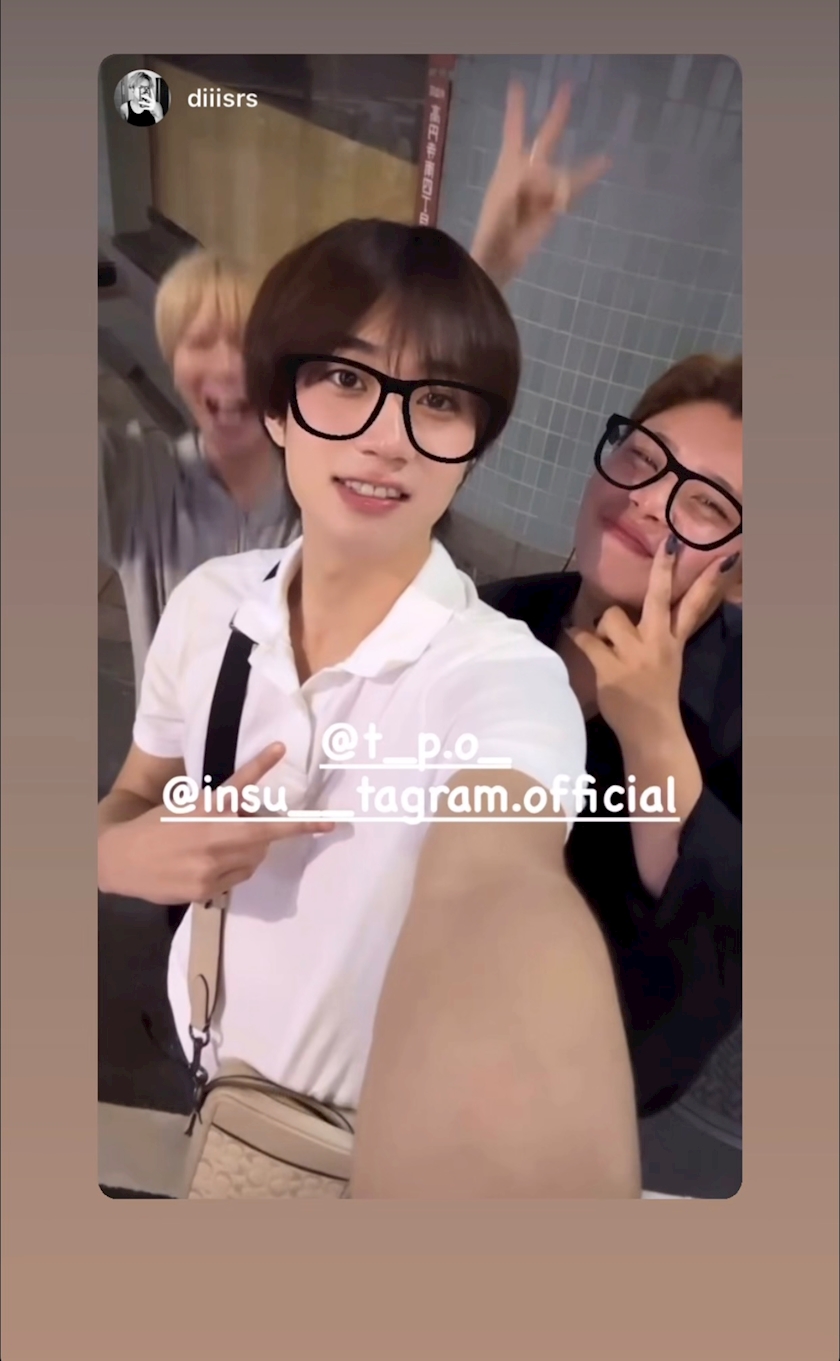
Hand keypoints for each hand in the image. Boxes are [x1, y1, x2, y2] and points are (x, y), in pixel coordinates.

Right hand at [98, 743, 334, 905]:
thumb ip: (218, 806)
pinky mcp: (206, 888)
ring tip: (231, 846)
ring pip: (255, 858)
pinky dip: (238, 868)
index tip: (281, 748)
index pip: (239, 784)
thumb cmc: (156, 827)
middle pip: (264, 833)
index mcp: (205, 807)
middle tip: (307, 825)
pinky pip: (239, 877)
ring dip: (255, 850)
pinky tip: (215, 863)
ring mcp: (210, 864)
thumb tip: (249, 810)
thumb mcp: (186, 806)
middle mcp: (212, 834)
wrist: (121, 859)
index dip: (261, 764)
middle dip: (288, 830)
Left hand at [470, 81, 610, 286]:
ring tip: (604, 157)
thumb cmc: (493, 225)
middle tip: (568, 86)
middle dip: (558, 115)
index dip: (517, 108)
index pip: (514, 130)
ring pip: (562, 170)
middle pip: (546, 138)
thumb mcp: (505, 197)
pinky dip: (587, 180)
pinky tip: (605, 164)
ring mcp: (542, 188)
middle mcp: (527, 171)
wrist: (498, 255)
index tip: (517, 83)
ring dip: (580, 166)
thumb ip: (527, 181)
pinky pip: (572, 189)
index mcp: (509, 166)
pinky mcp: (553, 206)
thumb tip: (554, 176)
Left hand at [567, 540, 734, 745]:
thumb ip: (665, 633)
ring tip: (603, 642)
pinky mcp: (611, 668)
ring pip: (611, 617)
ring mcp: (634, 655)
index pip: (695, 605)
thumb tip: (644, 610)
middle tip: (668, 545)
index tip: (724, 555)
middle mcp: (658, 643)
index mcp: (675, 641)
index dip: (708, 580)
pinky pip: (587, 639)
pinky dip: (577, 634)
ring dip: (602, 626)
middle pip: (659, 598)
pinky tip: (572, 632)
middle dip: (664, 569)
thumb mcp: (671, 660)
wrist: (652, 733)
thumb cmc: (656, 695)